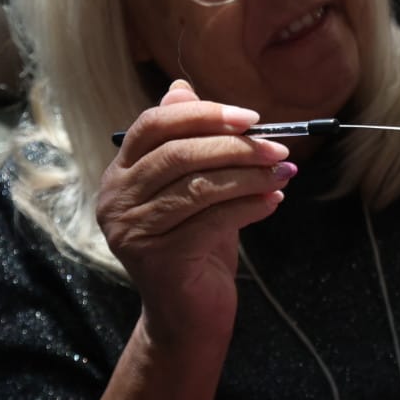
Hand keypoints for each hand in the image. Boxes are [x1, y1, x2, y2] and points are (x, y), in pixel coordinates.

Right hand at [95, 80, 292, 347]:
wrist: (188, 313)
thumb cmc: (196, 242)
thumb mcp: (194, 185)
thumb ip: (189, 141)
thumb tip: (182, 86)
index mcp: (121, 173)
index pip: (153, 125)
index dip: (202, 114)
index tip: (251, 116)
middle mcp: (116, 198)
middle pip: (178, 153)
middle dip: (235, 145)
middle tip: (279, 146)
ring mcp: (132, 229)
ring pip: (197, 186)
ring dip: (249, 174)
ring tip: (283, 171)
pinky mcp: (157, 257)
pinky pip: (212, 219)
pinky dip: (250, 206)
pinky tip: (274, 201)